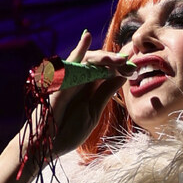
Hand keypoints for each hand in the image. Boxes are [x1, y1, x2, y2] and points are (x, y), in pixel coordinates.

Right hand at [23, 31, 131, 160]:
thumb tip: (120, 77)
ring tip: (118, 58)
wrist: (49, 145)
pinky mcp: (59, 83)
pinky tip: (87, 37)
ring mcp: (69, 80)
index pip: (106, 71)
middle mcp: (79, 80)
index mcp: (89, 88)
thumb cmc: (69, 131)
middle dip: (114, 62)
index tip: (133, 69)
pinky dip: (78, 51)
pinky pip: (69, 64)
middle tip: (128, 63)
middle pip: (98, 63)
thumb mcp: (93, 111)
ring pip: (87, 61)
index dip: (119, 68)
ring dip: (103, 57)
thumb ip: (105, 93)